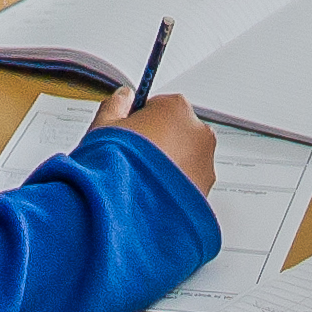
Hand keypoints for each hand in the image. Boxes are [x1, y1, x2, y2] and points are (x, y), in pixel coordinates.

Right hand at [102, 85, 217, 194]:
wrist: (127, 215)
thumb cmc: (117, 168)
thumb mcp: (104, 126)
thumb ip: (116, 105)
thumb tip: (123, 97)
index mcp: (176, 108)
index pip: (158, 106)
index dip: (139, 121)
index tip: (128, 135)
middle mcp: (199, 133)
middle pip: (176, 131)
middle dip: (158, 144)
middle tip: (131, 161)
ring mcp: (206, 164)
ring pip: (185, 159)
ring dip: (168, 168)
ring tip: (140, 183)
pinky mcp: (207, 193)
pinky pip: (189, 184)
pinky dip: (175, 189)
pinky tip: (152, 198)